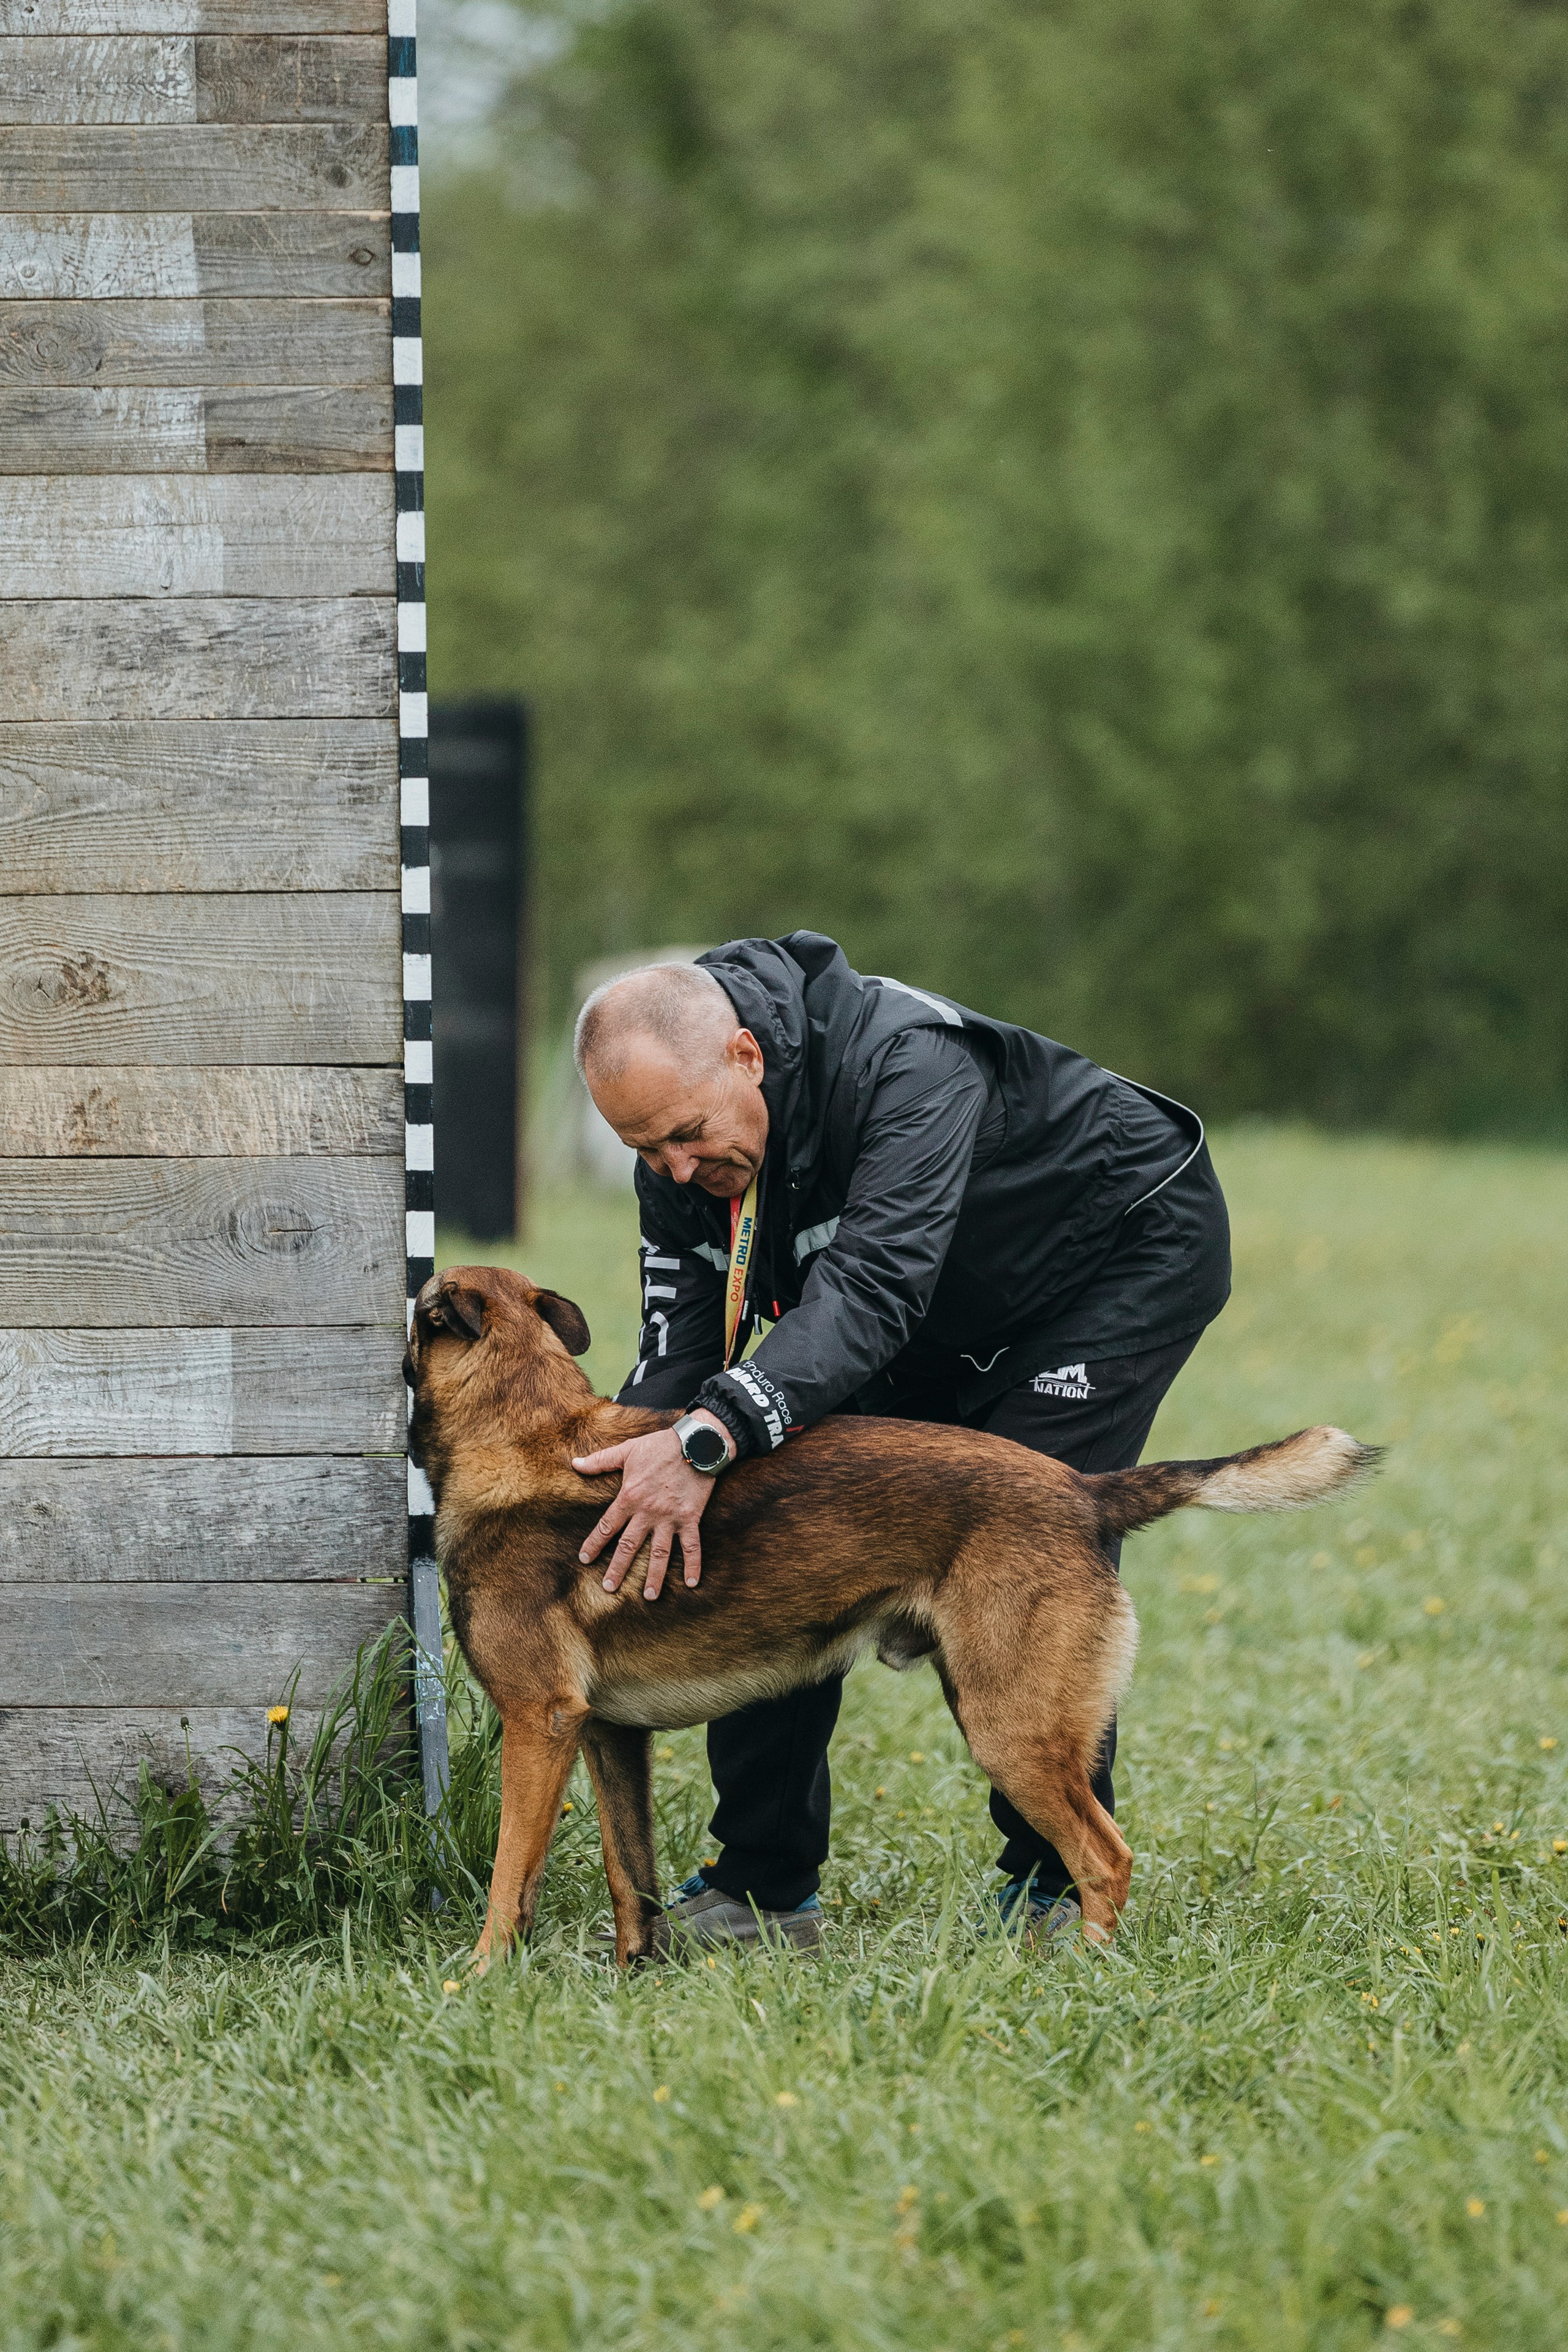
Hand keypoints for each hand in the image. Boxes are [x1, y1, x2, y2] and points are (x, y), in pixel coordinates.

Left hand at [571, 1414, 734, 1598]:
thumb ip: (600, 1460)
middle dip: (618, 1568)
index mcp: (629, 1497)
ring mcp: (670, 1518)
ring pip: (660, 1553)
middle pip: (629, 1546)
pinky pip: (692, 1546)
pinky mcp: (691, 1518)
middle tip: (608, 1588)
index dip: (594, 1543)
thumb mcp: (627, 1450)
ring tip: (649, 1596)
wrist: (696, 1443)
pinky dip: (693, 1565)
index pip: (607, 1526)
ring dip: (655, 1576)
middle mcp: (648, 1512)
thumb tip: (574, 1463)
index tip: (584, 1559)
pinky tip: (692, 1583)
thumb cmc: (659, 1446)